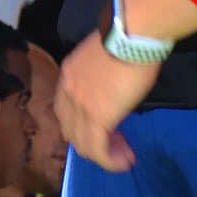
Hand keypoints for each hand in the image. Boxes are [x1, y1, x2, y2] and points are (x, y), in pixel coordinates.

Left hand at [55, 33, 159, 172]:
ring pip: (82, 144)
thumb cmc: (126, 38)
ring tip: (122, 157)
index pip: (66, 110)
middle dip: (92, 141)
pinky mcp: (96, 117)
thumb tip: (113, 89)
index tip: (106, 128)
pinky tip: (124, 162)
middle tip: (116, 145)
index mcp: (69, 74)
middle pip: (70, 129)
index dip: (83, 124)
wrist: (131, 34)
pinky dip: (110, 161)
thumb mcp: (105, 57)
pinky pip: (98, 149)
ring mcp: (79, 105)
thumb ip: (101, 76)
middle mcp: (67, 91)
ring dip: (103, 155)